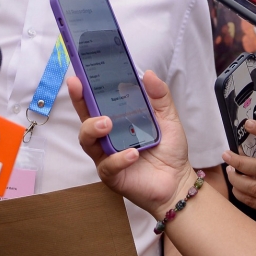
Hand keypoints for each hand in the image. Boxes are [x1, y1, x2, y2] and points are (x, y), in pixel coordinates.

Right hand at [68, 71, 197, 218]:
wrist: (178, 181)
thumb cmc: (169, 149)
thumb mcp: (168, 118)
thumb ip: (159, 96)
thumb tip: (148, 74)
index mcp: (116, 120)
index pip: (95, 102)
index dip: (83, 90)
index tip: (77, 76)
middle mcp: (106, 137)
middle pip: (84, 118)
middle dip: (79, 102)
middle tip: (81, 90)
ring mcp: (107, 156)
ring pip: (87, 141)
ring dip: (93, 129)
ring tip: (107, 123)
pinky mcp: (112, 175)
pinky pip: (108, 166)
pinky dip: (118, 158)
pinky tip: (132, 154)